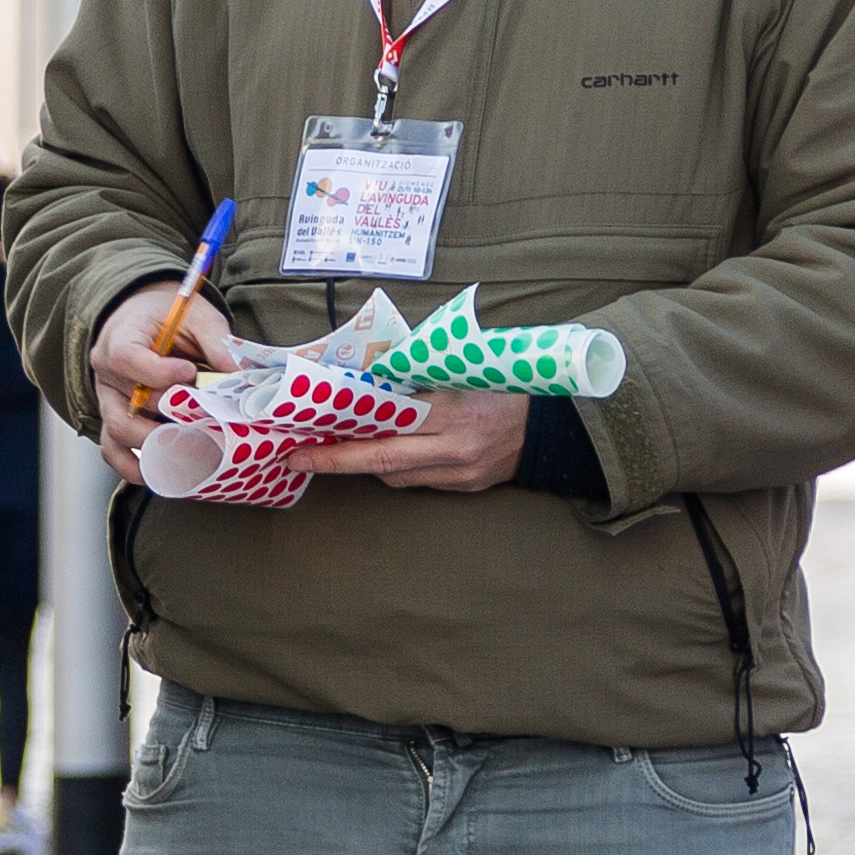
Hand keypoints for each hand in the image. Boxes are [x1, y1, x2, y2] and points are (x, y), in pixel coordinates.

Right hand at [88, 282, 246, 477]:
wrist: (144, 318)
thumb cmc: (169, 316)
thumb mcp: (196, 316)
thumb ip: (215, 341)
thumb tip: (238, 373)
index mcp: (120, 338)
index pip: (127, 358)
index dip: (157, 372)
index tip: (189, 373)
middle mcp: (106, 373)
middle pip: (129, 403)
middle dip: (169, 416)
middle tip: (204, 424)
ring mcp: (107, 401)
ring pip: (119, 432)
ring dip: (155, 446)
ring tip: (192, 452)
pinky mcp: (113, 421)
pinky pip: (113, 451)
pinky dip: (133, 467)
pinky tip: (161, 474)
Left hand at [300, 389, 527, 492]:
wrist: (556, 422)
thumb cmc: (507, 382)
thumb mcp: (462, 367)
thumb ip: (418, 373)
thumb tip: (368, 373)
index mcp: (452, 411)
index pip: (385, 427)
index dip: (342, 436)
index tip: (305, 436)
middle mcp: (454, 448)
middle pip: (382, 461)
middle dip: (336, 461)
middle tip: (298, 456)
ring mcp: (460, 472)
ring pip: (397, 475)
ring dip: (367, 462)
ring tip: (338, 448)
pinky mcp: (466, 487)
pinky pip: (419, 480)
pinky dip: (399, 466)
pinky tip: (387, 452)